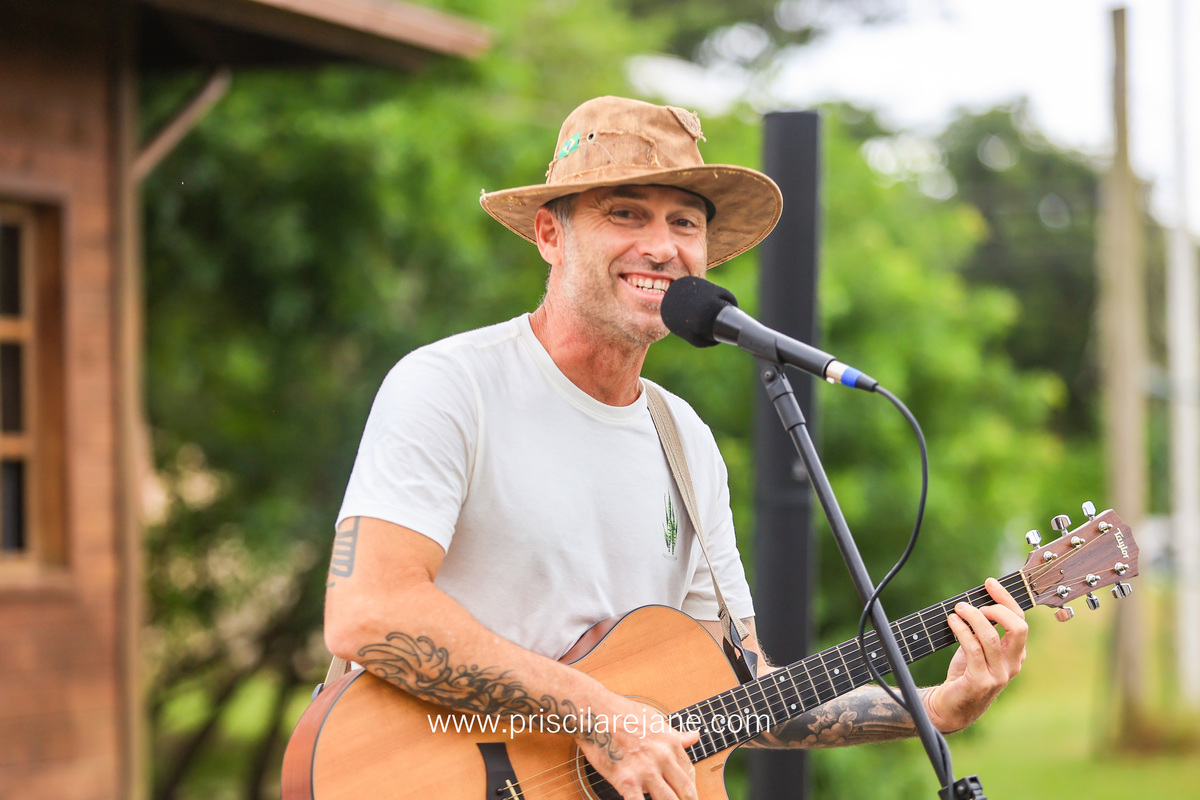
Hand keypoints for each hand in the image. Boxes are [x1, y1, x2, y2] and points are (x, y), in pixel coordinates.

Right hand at [573, 694, 700, 799]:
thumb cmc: (621, 712)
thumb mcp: (654, 719)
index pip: (689, 772)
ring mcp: (645, 771)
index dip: (690, 787)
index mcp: (670, 743)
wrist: (594, 711)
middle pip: (684, 790)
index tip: (687, 794)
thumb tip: (694, 737)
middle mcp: (662, 758)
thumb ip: (675, 734)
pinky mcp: (626, 781)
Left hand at [923, 577, 1027, 732]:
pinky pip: (973, 648)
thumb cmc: (965, 673)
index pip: (1020, 620)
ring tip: (958, 608)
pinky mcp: (980, 681)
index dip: (1006, 598)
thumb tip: (976, 598)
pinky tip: (952, 621)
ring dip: (973, 617)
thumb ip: (984, 628)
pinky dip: (961, 630)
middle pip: (1018, 627)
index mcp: (1016, 653)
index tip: (990, 583)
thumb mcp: (979, 648)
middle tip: (975, 603)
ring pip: (991, 636)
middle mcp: (1013, 664)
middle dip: (997, 607)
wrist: (951, 706)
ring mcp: (999, 674)